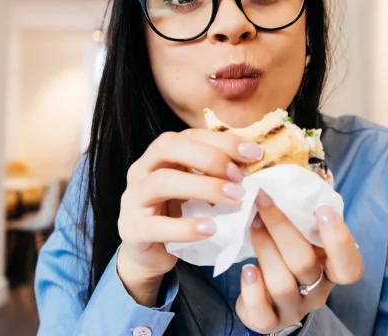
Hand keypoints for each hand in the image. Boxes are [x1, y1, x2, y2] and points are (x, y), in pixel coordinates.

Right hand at [116, 129, 263, 305]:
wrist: (148, 252)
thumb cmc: (177, 213)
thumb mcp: (196, 188)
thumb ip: (216, 173)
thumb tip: (255, 162)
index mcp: (159, 155)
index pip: (189, 135)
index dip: (222, 140)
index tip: (255, 153)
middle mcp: (142, 170)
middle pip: (168, 147)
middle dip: (209, 158)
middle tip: (239, 178)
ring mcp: (133, 199)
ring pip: (161, 182)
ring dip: (203, 188)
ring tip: (234, 200)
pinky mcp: (132, 229)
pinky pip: (156, 225)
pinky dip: (186, 227)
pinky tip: (211, 229)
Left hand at [236, 191, 362, 333]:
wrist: (269, 296)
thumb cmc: (287, 253)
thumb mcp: (302, 235)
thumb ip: (302, 215)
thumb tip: (292, 174)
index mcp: (332, 270)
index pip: (349, 265)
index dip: (339, 239)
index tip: (322, 209)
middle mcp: (317, 291)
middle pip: (305, 264)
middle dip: (281, 228)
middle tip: (261, 200)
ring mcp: (294, 309)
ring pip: (282, 284)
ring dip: (264, 249)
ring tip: (251, 224)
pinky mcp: (268, 321)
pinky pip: (262, 312)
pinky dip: (252, 289)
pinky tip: (246, 270)